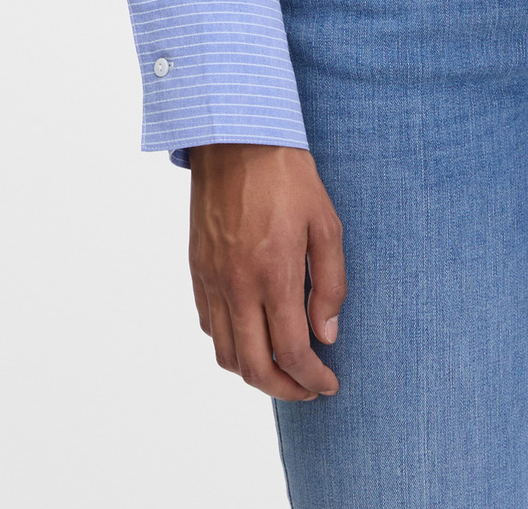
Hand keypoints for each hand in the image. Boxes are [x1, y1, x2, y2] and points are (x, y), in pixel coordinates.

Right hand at [187, 142, 345, 401]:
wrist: (235, 138)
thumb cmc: (287, 175)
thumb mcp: (325, 223)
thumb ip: (330, 284)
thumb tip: (326, 334)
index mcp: (273, 274)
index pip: (292, 351)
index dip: (312, 379)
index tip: (329, 384)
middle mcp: (237, 285)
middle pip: (253, 367)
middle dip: (284, 389)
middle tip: (308, 388)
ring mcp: (212, 279)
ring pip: (226, 353)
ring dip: (254, 372)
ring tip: (281, 366)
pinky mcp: (197, 269)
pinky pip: (209, 325)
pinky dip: (230, 343)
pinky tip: (252, 332)